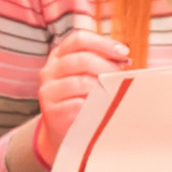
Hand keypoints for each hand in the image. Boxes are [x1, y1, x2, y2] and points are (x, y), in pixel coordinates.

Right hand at [33, 31, 129, 162]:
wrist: (66, 133)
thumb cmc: (82, 100)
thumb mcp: (87, 76)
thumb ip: (100, 62)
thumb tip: (123, 58)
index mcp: (59, 56)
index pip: (79, 39)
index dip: (103, 43)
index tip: (123, 52)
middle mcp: (49, 71)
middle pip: (81, 59)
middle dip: (107, 66)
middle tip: (121, 76)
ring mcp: (48, 92)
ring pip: (81, 82)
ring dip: (103, 87)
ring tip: (113, 93)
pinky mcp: (52, 112)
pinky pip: (78, 105)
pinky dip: (94, 106)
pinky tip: (101, 109)